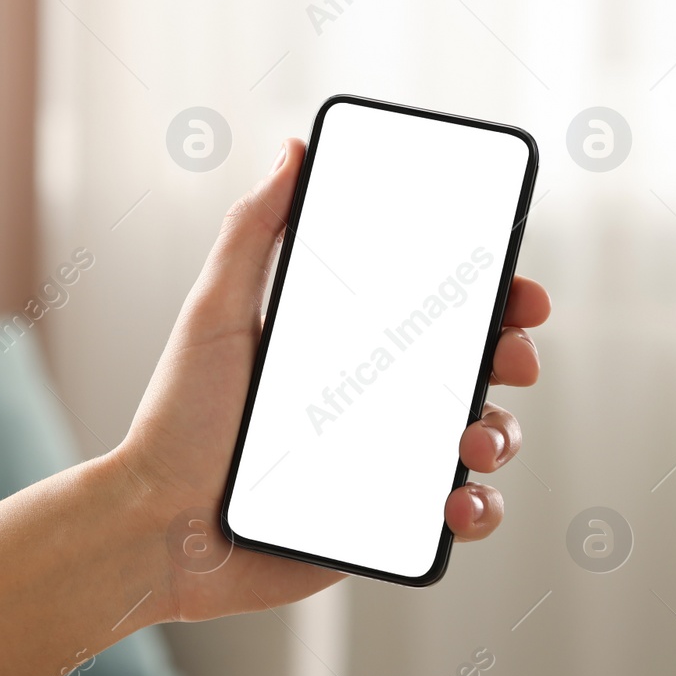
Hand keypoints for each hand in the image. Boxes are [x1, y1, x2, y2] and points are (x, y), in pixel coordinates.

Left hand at [115, 138, 550, 622]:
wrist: (157, 525)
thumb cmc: (178, 419)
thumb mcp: (214, 312)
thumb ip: (253, 232)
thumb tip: (293, 150)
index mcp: (341, 346)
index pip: (432, 310)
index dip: (489, 297)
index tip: (518, 290)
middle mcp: (370, 401)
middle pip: (472, 369)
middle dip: (509, 359)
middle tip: (510, 359)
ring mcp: (382, 464)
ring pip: (479, 439)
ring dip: (501, 434)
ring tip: (473, 441)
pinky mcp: (383, 524)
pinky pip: (459, 515)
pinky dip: (479, 508)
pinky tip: (457, 502)